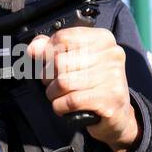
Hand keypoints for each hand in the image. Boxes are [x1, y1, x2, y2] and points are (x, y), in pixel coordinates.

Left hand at [25, 26, 141, 151]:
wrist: (118, 114)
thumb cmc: (93, 85)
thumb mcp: (75, 61)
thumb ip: (52, 50)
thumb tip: (33, 48)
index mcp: (103, 39)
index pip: (63, 38)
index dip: (47, 53)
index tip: (47, 63)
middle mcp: (111, 55)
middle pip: (60, 61)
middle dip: (48, 77)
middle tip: (53, 84)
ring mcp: (113, 77)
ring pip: (63, 82)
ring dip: (53, 93)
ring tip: (58, 96)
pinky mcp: (110, 99)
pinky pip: (71, 101)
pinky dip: (60, 106)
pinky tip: (64, 107)